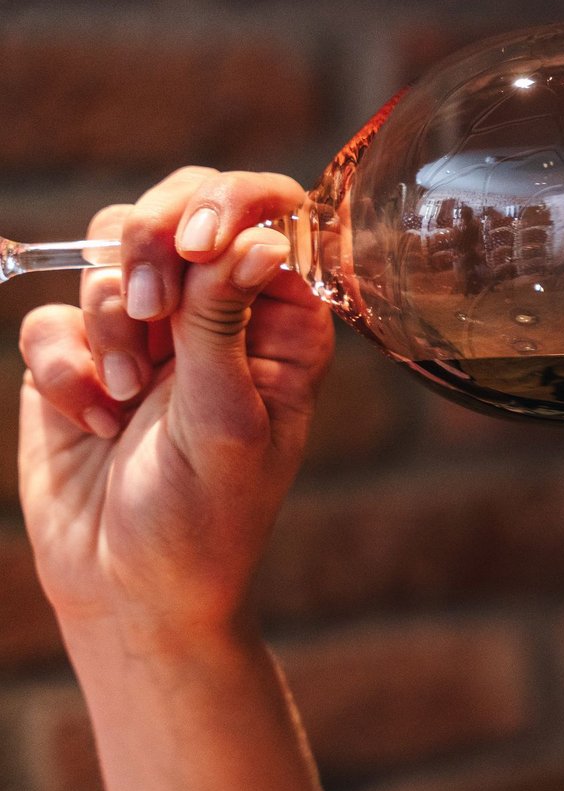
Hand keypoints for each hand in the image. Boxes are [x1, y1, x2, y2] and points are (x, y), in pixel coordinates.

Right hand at [16, 167, 334, 637]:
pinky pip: (53, 315)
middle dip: (150, 247)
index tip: (194, 247)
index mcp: (284, 321)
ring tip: (129, 397)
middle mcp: (220, 311)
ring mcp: (149, 327)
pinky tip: (96, 421)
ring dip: (111, 322)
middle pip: (180, 205)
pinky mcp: (81, 353)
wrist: (129, 585)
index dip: (228, 207)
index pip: (269, 214)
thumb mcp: (226, 419)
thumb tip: (261, 237)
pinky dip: (66, 367)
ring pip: (109, 251)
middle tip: (151, 316)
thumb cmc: (204, 516)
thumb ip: (224, 323)